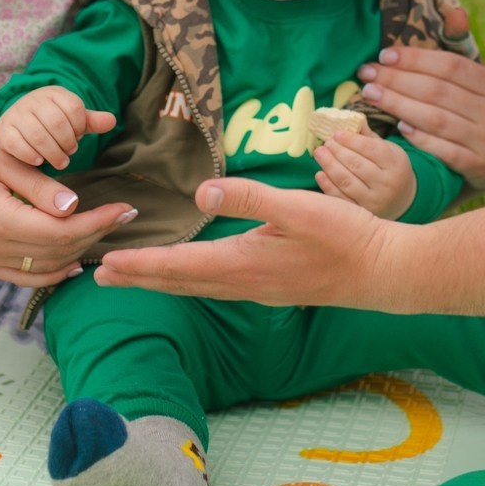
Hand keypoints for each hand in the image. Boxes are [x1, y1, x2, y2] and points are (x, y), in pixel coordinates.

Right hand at [0, 86, 115, 168]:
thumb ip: (90, 121)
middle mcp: (33, 100)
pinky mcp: (3, 130)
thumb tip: (111, 121)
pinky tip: (39, 161)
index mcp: (54, 93)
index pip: (74, 108)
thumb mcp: (73, 119)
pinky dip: (30, 155)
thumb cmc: (52, 122)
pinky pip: (17, 144)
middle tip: (69, 153)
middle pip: (57, 122)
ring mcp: (16, 114)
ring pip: (38, 135)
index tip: (78, 136)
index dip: (79, 127)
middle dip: (67, 143)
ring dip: (52, 152)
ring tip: (60, 161)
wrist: (19, 121)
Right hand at [0, 123, 134, 285]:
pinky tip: (70, 262)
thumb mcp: (3, 160)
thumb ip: (40, 187)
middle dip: (96, 235)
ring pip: (44, 268)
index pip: (63, 231)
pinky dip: (50, 273)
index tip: (125, 208)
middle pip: (59, 252)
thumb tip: (74, 208)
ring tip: (103, 231)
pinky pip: (23, 276)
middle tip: (123, 216)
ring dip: (77, 253)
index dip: (99, 222)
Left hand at [95, 177, 400, 308]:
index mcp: (244, 264)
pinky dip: (190, 281)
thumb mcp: (297, 207)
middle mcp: (245, 284)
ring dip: (162, 280)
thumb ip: (248, 198)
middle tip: (100, 275)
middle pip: (181, 282)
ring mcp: (259, 290)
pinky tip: (190, 276)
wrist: (385, 272)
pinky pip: (216, 287)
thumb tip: (200, 195)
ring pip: (197, 287)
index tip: (106, 264)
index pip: (179, 265)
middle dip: (140, 277)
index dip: (141, 264)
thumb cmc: (345, 236)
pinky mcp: (272, 288)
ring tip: (133, 276)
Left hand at [315, 128, 415, 218]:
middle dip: (338, 151)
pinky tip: (320, 173)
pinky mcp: (361, 213)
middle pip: (357, 165)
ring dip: (329, 166)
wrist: (401, 200)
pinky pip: (341, 199)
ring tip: (319, 153)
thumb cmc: (390, 168)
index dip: (351, 140)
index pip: (371, 149)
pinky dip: (328, 186)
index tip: (336, 133)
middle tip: (325, 142)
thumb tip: (352, 117)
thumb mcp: (387, 150)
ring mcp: (374, 201)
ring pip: (347, 182)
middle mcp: (387, 184)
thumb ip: (368, 136)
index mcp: (395, 164)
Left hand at [357, 8, 484, 191]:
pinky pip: (445, 151)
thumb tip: (455, 12)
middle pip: (438, 91)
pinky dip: (421, 138)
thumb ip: (460, 51)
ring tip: (371, 96)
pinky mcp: (479, 165)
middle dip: (397, 80)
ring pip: (437, 119)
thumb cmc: (478, 113)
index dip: (415, 59)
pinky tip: (399, 128)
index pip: (449, 66)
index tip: (384, 55)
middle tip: (367, 74)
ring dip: (400, 106)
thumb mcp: (477, 83)